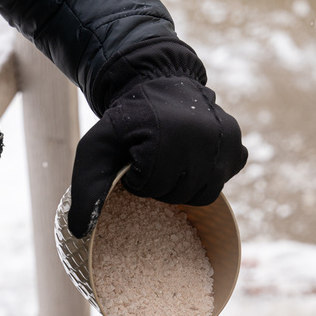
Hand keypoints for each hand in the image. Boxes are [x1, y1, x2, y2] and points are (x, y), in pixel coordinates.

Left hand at [68, 75, 247, 237]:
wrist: (156, 82)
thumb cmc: (124, 121)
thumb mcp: (95, 150)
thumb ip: (86, 191)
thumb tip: (79, 233)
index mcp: (167, 139)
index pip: (152, 189)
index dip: (138, 181)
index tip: (133, 161)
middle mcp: (202, 139)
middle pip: (180, 194)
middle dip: (161, 184)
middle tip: (153, 159)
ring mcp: (225, 142)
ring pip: (204, 193)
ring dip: (184, 184)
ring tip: (171, 160)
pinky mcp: (237, 146)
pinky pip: (223, 181)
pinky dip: (208, 175)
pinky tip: (193, 158)